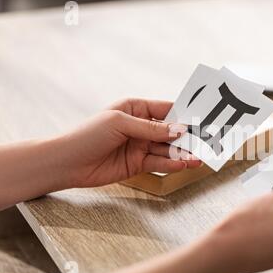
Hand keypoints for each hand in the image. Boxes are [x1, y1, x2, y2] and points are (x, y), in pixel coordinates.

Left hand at [56, 98, 200, 187]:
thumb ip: (151, 128)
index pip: (166, 110)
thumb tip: (178, 129)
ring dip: (182, 153)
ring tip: (198, 158)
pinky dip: (171, 164)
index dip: (183, 115)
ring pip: (167, 149)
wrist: (67, 163)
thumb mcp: (120, 123)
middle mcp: (140, 127)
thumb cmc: (88, 135)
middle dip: (187, 137)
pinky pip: (159, 163)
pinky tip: (183, 164)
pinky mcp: (138, 164)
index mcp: (135, 108)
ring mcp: (140, 146)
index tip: (201, 119)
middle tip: (205, 141)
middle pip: (170, 131)